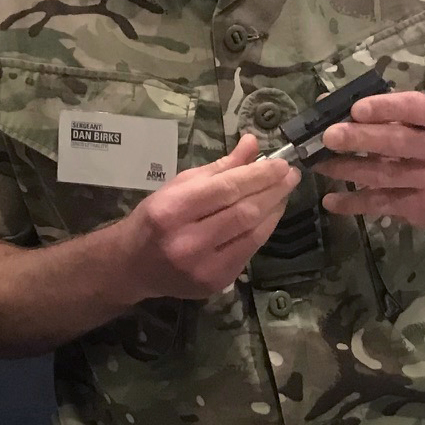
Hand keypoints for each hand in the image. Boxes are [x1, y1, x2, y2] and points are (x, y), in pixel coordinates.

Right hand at [118, 135, 299, 299]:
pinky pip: (250, 251)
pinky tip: (271, 214)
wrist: (133, 266)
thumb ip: (219, 167)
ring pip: (253, 233)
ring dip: (274, 210)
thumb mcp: (179, 185)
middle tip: (291, 174)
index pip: (226, 189)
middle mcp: (187, 241)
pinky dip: (264, 230)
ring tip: (285, 191)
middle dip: (273, 190)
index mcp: (172, 210)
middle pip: (244, 212)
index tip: (281, 162)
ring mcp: (203, 267)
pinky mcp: (216, 282)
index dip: (259, 175)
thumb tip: (252, 142)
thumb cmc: (156, 218)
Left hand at [314, 90, 424, 229]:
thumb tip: (326, 105)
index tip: (356, 108)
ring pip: (385, 175)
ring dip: (348, 169)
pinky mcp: (422, 207)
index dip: (385, 107)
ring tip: (319, 165)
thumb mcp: (417, 122)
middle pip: (399, 142)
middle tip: (329, 136)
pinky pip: (381, 204)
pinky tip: (330, 200)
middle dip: (360, 138)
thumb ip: (380, 112)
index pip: (416, 107)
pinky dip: (353, 203)